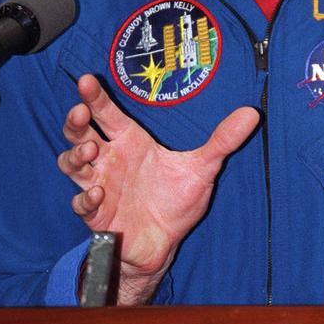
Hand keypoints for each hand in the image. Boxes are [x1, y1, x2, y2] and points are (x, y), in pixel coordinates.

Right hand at [58, 74, 259, 303]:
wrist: (165, 242)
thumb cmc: (177, 201)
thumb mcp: (203, 168)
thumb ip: (223, 141)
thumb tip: (252, 114)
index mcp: (130, 142)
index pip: (106, 113)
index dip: (95, 97)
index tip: (87, 81)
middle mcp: (110, 160)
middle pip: (79, 133)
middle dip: (75, 121)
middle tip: (80, 112)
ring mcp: (100, 185)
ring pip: (71, 164)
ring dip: (75, 155)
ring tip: (91, 150)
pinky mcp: (97, 214)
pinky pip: (82, 203)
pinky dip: (86, 198)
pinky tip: (99, 193)